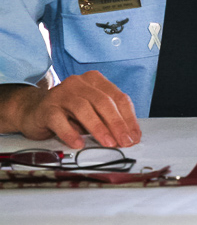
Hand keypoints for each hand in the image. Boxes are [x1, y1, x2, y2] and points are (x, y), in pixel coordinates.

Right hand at [1, 71, 140, 148]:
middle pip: (104, 102)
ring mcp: (61, 94)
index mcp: (95, 80)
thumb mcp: (93, 111)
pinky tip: (79, 143)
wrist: (33, 111)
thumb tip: (129, 136)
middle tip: (125, 142)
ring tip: (108, 143)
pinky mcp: (46, 108)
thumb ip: (109, 118)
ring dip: (98, 128)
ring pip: (84, 109)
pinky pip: (60, 121)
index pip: (119, 98)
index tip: (134, 136)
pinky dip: (70, 133)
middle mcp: (79, 83)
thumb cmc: (69, 112)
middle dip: (117, 124)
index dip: (129, 118)